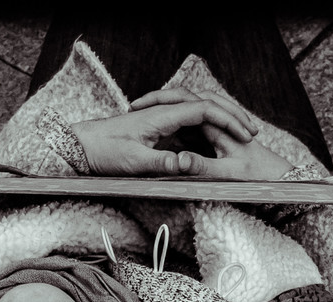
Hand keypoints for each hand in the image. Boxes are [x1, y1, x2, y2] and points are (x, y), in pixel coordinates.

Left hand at [70, 91, 289, 180]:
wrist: (81, 144)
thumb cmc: (104, 153)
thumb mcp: (133, 164)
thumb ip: (161, 164)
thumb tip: (184, 165)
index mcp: (162, 117)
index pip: (205, 110)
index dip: (229, 121)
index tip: (246, 137)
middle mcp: (163, 112)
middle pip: (207, 105)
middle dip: (232, 117)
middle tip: (251, 132)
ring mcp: (159, 118)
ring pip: (198, 111)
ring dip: (220, 120)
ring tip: (239, 134)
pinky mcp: (155, 126)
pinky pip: (187, 122)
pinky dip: (205, 128)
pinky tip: (214, 142)